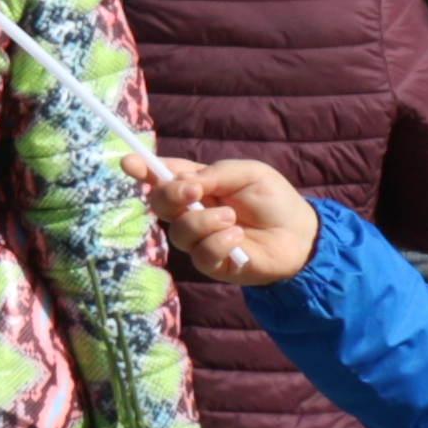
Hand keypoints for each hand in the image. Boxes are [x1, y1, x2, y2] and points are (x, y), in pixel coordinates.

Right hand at [148, 159, 317, 287]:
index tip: (128, 163)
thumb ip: (216, 174)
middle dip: (170, 195)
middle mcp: (193, 211)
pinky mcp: (213, 264)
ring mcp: (200, 239)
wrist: (299, 234)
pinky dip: (218, 243)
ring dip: (203, 221)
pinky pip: (201, 255)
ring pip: (179, 232)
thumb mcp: (249, 173)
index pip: (163, 176)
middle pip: (159, 204)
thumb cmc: (274, 199)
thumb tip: (184, 181)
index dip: (143, 170)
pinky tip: (237, 237)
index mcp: (198, 185)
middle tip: (194, 191)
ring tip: (232, 218)